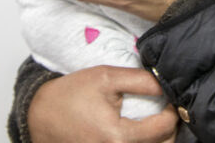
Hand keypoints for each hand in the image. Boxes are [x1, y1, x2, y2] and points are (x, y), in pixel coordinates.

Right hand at [28, 66, 178, 142]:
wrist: (41, 115)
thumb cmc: (71, 95)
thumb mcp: (106, 77)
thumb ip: (140, 80)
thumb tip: (166, 84)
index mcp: (118, 137)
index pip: (164, 128)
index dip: (173, 111)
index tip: (171, 99)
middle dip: (170, 127)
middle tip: (167, 109)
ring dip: (159, 138)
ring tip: (156, 120)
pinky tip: (144, 132)